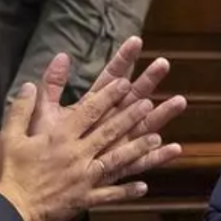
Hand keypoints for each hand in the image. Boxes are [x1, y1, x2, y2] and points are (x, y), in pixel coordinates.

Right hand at [0, 77, 161, 220]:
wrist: (9, 209)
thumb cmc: (9, 170)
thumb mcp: (10, 134)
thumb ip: (23, 107)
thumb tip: (31, 84)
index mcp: (60, 136)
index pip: (90, 111)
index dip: (109, 96)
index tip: (126, 83)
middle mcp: (78, 154)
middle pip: (109, 131)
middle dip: (130, 116)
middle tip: (149, 104)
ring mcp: (84, 178)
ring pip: (116, 160)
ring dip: (138, 149)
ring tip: (157, 139)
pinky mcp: (84, 198)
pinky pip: (110, 195)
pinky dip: (127, 191)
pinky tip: (144, 187)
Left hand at [28, 36, 186, 179]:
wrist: (39, 180)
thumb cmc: (42, 145)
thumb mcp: (44, 112)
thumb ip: (52, 85)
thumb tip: (62, 55)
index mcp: (91, 108)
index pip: (110, 78)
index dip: (122, 60)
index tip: (136, 40)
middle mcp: (108, 123)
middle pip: (131, 97)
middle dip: (147, 81)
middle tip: (163, 63)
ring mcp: (115, 144)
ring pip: (143, 127)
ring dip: (161, 115)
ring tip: (180, 100)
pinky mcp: (117, 167)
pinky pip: (140, 162)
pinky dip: (157, 157)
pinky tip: (175, 149)